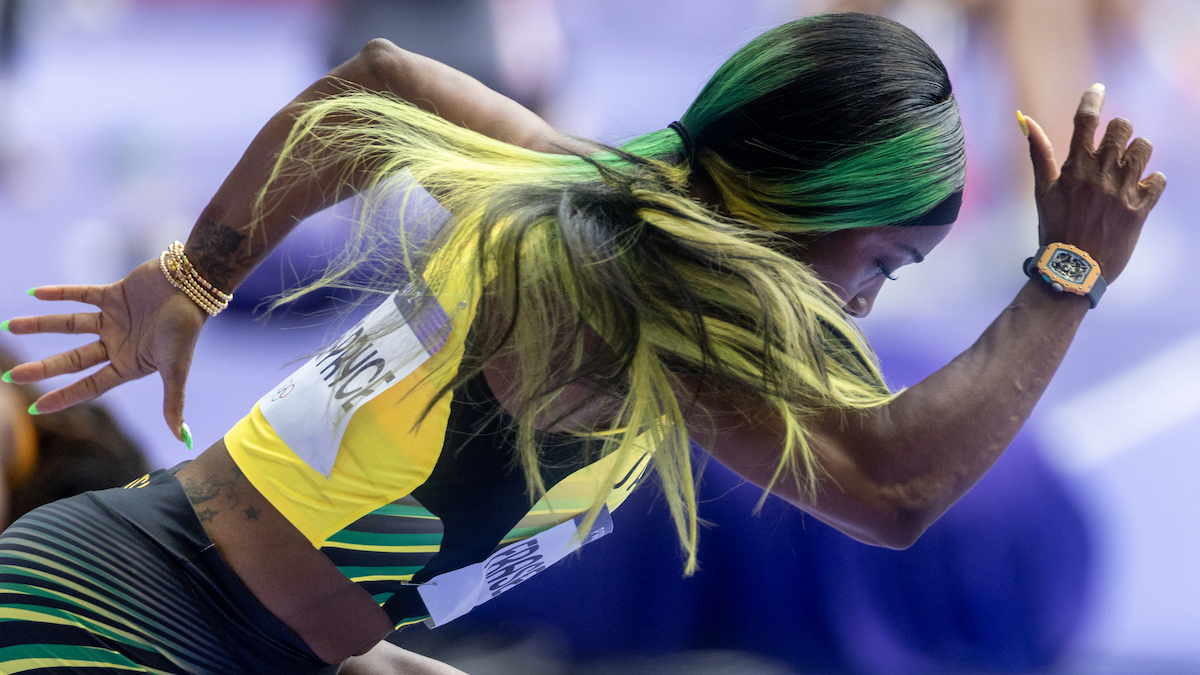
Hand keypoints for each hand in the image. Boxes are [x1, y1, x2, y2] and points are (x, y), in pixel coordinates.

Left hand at [5, 259, 207, 443]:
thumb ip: (174, 402)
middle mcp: (117, 344)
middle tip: (11, 376)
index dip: (63, 397)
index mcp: (129, 365)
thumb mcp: (177, 369)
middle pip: (72, 359)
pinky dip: (59, 293)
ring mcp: (114, 319)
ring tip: (10, 326)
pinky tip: (33, 294)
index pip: (90, 386)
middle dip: (42, 368)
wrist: (194, 288)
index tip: (36, 408)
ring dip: (40, 325)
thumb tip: (183, 439)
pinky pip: (81, 294)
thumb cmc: (187, 330)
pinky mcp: (113, 294)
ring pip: (69, 325)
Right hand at [1024, 85, 1166, 283]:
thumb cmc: (1054, 229)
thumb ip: (1039, 154)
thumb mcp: (1042, 191)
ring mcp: (1121, 191)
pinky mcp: (1140, 210)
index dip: (1093, 98)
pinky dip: (1151, 183)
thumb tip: (1025, 121)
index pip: (1086, 120)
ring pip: (1144, 148)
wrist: (1072, 270)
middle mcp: (1100, 174)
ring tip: (1128, 171)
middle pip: (1122, 127)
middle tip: (1114, 148)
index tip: (1098, 88)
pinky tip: (1140, 193)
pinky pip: (1158, 180)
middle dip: (1120, 132)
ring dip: (1138, 154)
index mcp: (1074, 168)